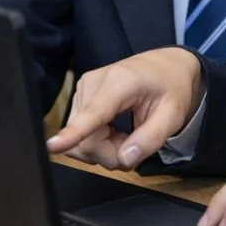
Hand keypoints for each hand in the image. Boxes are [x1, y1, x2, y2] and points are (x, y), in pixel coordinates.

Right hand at [47, 48, 203, 169]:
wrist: (165, 66)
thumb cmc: (171, 88)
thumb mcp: (173, 115)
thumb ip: (151, 139)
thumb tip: (124, 159)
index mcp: (119, 83)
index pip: (93, 114)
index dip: (73, 134)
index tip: (52, 146)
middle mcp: (93, 83)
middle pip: (86, 139)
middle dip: (110, 154)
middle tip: (135, 147)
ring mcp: (82, 90)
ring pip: (81, 141)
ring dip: (105, 150)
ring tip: (128, 137)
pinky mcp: (79, 98)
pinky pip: (81, 134)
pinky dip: (98, 142)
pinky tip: (115, 132)